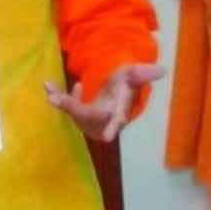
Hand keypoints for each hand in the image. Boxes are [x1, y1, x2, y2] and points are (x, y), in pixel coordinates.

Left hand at [44, 63, 164, 142]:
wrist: (112, 93)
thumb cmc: (123, 85)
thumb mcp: (131, 76)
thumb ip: (142, 73)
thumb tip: (161, 70)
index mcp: (118, 112)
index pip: (116, 120)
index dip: (113, 128)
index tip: (108, 138)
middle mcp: (103, 120)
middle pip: (86, 117)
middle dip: (70, 107)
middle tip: (54, 98)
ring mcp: (88, 120)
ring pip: (73, 113)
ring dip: (61, 100)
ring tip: (49, 87)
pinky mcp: (77, 116)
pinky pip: (65, 108)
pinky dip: (56, 97)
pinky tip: (49, 85)